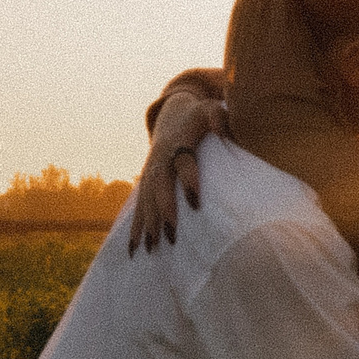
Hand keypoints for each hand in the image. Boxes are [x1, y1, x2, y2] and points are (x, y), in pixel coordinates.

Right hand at [127, 91, 228, 252]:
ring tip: (151, 248)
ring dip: (148, 223)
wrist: (171, 116)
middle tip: (172, 235)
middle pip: (160, 186)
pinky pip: (139, 205)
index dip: (189, 179)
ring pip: (146, 199)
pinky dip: (136, 227)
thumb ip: (219, 117)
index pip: (183, 162)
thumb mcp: (210, 110)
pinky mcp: (146, 182)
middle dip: (164, 211)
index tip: (196, 201)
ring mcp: (150, 171)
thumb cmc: (198, 117)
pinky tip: (134, 248)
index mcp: (178, 143)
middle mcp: (160, 159)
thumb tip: (224, 130)